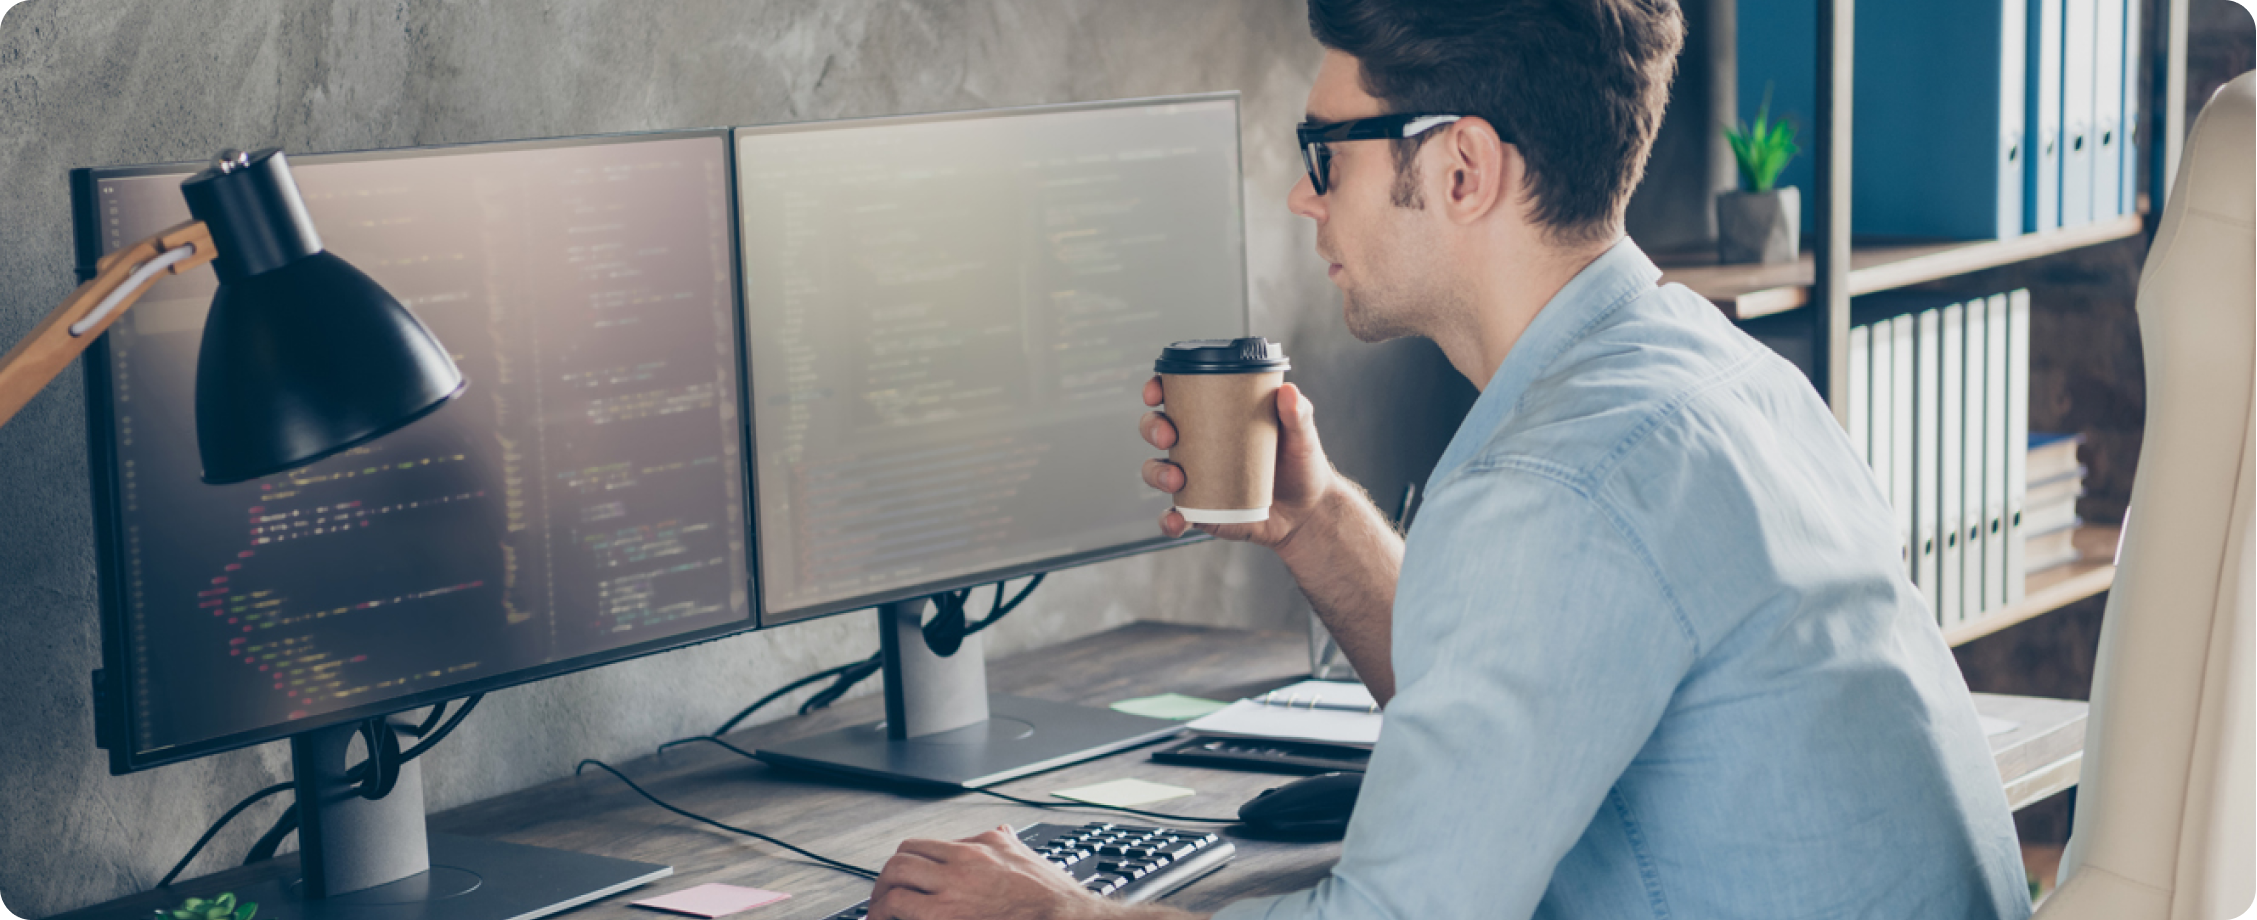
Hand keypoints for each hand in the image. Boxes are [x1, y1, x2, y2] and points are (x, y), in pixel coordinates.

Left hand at [866, 826, 1106, 919]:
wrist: (1065, 916)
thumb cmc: (1051, 896)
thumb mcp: (1026, 856)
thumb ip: (1008, 843)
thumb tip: (1003, 831)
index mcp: (982, 844)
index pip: (928, 843)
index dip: (909, 862)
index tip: (906, 878)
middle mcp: (963, 859)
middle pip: (905, 855)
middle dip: (888, 877)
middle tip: (885, 896)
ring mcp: (953, 885)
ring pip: (896, 875)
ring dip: (881, 894)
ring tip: (880, 913)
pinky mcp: (945, 913)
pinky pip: (900, 906)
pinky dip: (884, 914)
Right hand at [1140, 377, 1339, 549]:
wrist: (1308, 513)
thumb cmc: (1302, 465)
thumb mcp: (1301, 436)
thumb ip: (1298, 413)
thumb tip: (1289, 392)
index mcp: (1216, 416)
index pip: (1177, 395)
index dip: (1157, 388)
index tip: (1157, 392)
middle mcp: (1199, 444)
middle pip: (1158, 428)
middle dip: (1152, 428)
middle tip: (1169, 435)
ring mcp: (1196, 478)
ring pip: (1157, 470)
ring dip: (1157, 472)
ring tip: (1177, 478)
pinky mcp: (1200, 510)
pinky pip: (1174, 515)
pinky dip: (1168, 519)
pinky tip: (1177, 519)